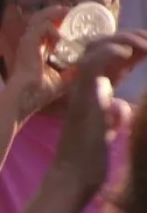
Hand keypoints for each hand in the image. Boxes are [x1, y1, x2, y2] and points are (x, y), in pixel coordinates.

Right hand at [3, 6, 69, 120]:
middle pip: (42, 19)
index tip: (73, 21)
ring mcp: (28, 41)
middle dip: (58, 14)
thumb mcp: (64, 79)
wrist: (26, 97)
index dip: (59, 22)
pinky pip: (42, 26)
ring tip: (69, 11)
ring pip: (41, 18)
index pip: (46, 29)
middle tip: (73, 11)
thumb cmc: (40, 92)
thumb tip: (89, 66)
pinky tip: (60, 39)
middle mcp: (30, 43)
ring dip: (56, 13)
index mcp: (37, 50)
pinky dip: (53, 29)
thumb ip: (74, 70)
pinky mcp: (28, 42)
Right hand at [52, 30, 146, 195]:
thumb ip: (115, 113)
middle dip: (131, 37)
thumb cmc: (89, 158)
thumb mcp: (109, 129)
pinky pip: (91, 64)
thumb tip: (123, 105)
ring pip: (96, 48)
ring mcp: (81, 88)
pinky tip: (129, 52)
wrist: (73, 175)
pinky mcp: (81, 96)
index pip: (113, 57)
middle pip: (103, 45)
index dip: (133, 45)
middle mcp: (85, 84)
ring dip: (124, 40)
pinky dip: (110, 52)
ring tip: (146, 44)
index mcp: (94, 90)